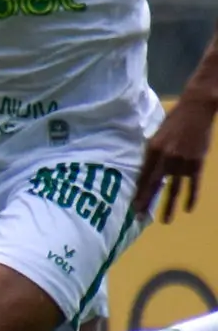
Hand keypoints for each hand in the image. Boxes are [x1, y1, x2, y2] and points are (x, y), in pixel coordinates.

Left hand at [134, 96, 214, 222]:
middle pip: (155, 184)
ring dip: (169, 204)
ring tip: (165, 220)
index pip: (143, 175)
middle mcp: (166, 158)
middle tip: (139, 218)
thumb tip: (145, 168)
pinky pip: (194, 184)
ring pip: (174, 187)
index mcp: (153, 149)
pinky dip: (191, 196)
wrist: (197, 110)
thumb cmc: (173, 120)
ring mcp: (183, 162)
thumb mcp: (156, 134)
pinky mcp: (197, 163)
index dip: (138, 191)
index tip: (132, 205)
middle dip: (146, 202)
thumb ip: (151, 151)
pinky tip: (187, 208)